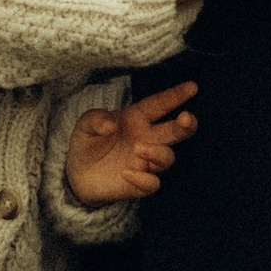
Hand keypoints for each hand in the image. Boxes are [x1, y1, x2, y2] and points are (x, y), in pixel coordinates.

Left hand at [64, 75, 197, 205]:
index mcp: (137, 118)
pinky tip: (127, 174)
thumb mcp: (85, 125)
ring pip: (167, 158)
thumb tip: (111, 124)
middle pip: (175, 132)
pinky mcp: (139, 184)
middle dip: (186, 125)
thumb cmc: (88, 142)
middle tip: (186, 118)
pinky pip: (152, 184)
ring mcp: (145, 162)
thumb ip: (96, 119)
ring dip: (158, 153)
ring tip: (139, 149)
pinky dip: (144, 179)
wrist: (77, 173)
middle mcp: (147, 139)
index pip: (159, 105)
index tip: (192, 87)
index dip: (176, 95)